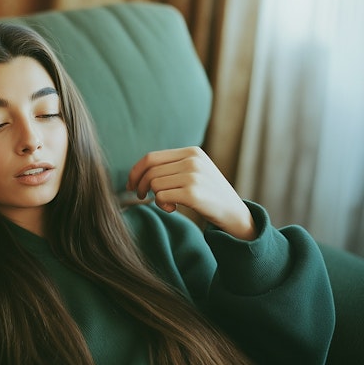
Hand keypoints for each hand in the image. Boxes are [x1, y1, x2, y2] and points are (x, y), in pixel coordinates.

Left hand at [126, 147, 256, 239]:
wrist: (234, 213)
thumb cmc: (209, 194)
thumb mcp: (195, 171)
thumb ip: (173, 166)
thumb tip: (139, 172)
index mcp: (192, 152)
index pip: (151, 157)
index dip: (135, 171)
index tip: (130, 184)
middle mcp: (193, 160)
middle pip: (150, 171)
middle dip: (139, 185)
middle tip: (140, 196)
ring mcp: (194, 176)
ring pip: (154, 184)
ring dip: (154, 197)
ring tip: (166, 204)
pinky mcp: (193, 194)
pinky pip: (161, 197)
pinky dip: (161, 205)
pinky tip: (173, 209)